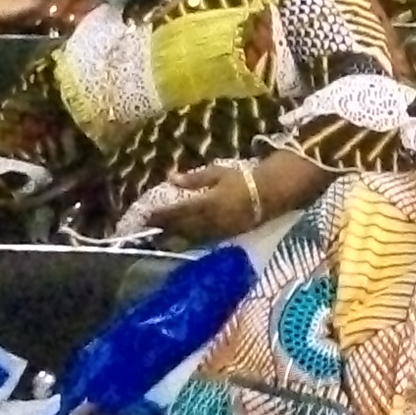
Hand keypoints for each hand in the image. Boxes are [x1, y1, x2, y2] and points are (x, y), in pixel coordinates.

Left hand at [146, 163, 261, 241]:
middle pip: (181, 226)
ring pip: (189, 236)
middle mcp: (209, 220)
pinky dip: (188, 241)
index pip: (178, 211)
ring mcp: (217, 231)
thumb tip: (171, 178)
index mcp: (206, 203)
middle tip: (147, 228)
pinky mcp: (224, 237)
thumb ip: (194, 179)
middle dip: (163, 228)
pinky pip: (201, 240)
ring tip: (159, 236)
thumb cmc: (242, 180)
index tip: (146, 216)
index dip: (161, 215)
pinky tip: (180, 240)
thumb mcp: (217, 174)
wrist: (268, 195)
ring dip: (173, 237)